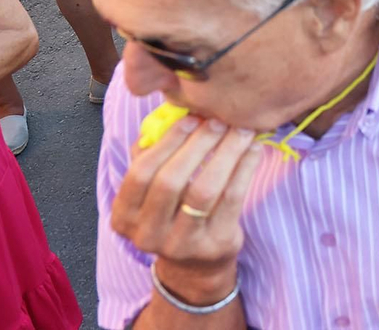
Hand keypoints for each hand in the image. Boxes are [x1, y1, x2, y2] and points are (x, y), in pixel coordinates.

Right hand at [107, 113, 261, 302]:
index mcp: (125, 215)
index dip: (166, 143)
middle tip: (219, 120)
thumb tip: (167, 113)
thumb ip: (150, 155)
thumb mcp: (151, 192)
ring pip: (204, 191)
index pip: (140, 173)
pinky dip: (244, 169)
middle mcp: (146, 234)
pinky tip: (253, 149)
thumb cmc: (172, 213)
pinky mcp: (213, 245)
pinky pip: (232, 200)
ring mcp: (179, 244)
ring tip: (241, 130)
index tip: (190, 118)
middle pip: (171, 181)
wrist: (194, 265)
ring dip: (225, 154)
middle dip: (198, 144)